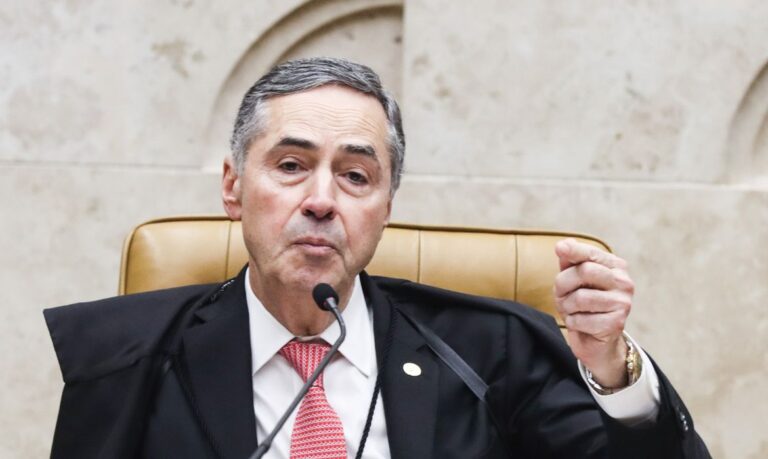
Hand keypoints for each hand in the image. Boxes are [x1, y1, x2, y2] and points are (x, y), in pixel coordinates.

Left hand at [553, 238, 634, 387]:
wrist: (596, 341)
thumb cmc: (583, 306)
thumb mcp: (573, 281)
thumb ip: (570, 262)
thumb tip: (564, 244)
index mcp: (616, 267)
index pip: (592, 253)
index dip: (574, 250)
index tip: (559, 248)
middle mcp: (624, 282)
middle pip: (584, 271)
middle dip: (563, 284)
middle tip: (561, 294)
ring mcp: (623, 303)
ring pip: (580, 297)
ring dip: (566, 306)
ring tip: (571, 310)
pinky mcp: (616, 324)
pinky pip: (580, 319)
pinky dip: (572, 322)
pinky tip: (581, 324)